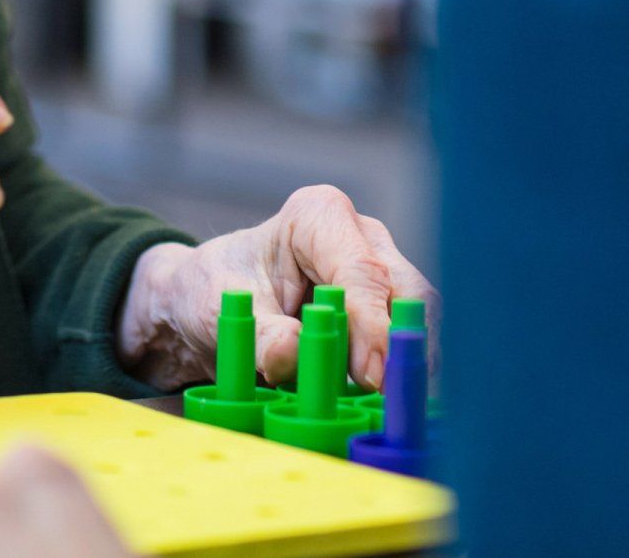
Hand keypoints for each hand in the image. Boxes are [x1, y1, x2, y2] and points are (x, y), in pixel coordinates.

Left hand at [116, 185, 434, 391]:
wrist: (211, 299)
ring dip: (407, 366)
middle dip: (401, 346)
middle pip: (405, 291)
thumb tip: (292, 353)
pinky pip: (409, 343)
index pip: (360, 270)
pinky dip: (402, 376)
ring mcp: (382, 271)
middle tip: (390, 400)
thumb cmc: (216, 290)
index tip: (369, 375)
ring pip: (417, 320)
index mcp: (317, 216)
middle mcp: (361, 236)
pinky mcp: (387, 310)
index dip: (370, 324)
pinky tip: (393, 409)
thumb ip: (258, 336)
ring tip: (392, 412)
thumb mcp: (220, 312)